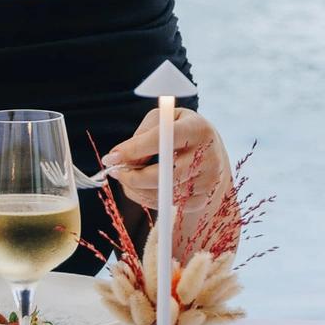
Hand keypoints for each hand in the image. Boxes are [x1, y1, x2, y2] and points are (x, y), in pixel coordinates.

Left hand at [102, 107, 222, 212]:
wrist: (212, 154)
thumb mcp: (164, 120)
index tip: (112, 158)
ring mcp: (208, 180)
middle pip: (162, 174)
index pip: (163, 140)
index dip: (134, 149)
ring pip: (161, 193)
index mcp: (198, 129)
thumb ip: (141, 135)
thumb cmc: (181, 132)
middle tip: (116, 172)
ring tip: (130, 177)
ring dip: (138, 188)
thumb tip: (119, 159)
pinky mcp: (203, 199)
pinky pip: (167, 205)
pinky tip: (145, 187)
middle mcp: (208, 155)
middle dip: (132, 176)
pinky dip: (149, 198)